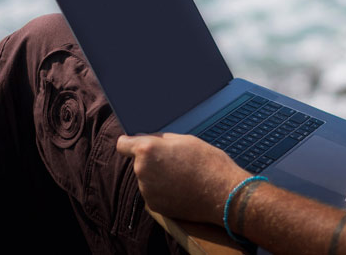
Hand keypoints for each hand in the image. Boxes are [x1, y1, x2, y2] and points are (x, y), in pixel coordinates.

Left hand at [116, 133, 246, 224]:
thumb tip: (148, 139)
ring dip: (158, 177)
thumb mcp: (186, 140)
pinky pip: (154, 193)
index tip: (138, 145)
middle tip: (175, 160)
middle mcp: (142, 171)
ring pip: (147, 178)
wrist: (222, 193)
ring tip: (182, 176)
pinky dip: (164, 191)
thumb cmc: (208, 162)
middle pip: (139, 162)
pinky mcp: (155, 206)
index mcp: (147, 150)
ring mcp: (147, 190)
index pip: (123, 144)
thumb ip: (161, 139)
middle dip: (152, 161)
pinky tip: (182, 188)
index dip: (130, 143)